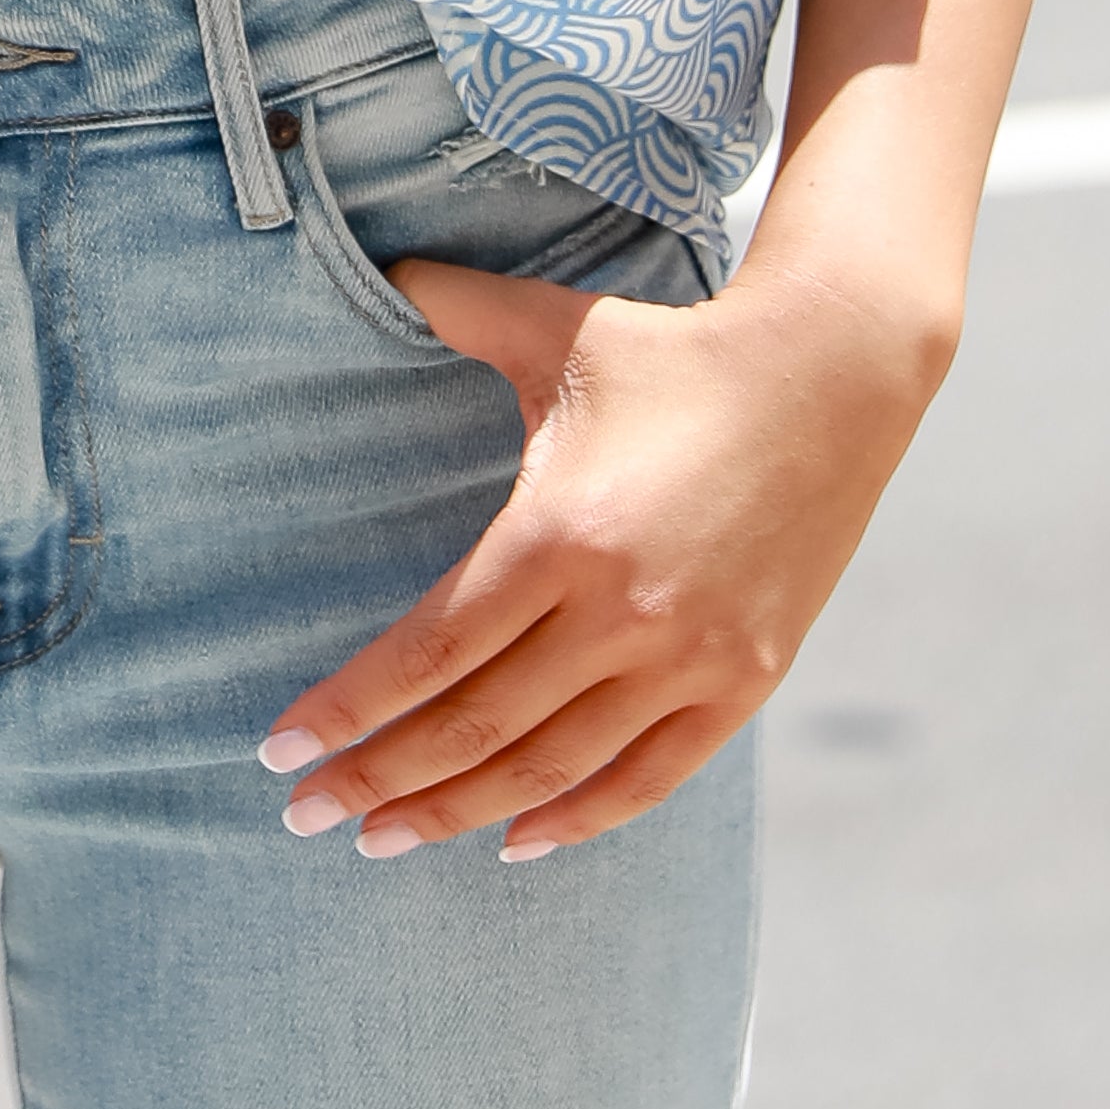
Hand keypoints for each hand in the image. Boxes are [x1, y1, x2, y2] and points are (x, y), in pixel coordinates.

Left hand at [258, 252, 940, 859]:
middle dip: (379, 780)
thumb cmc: (670, 348)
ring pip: (551, 768)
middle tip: (307, 815)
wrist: (828, 376)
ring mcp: (687, 657)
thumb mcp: (554, 325)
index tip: (281, 752)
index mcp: (558, 532)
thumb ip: (453, 305)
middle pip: (476, 726)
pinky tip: (515, 841)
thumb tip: (383, 268)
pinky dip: (578, 819)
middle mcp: (620, 611)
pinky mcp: (743, 681)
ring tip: (385, 841)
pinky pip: (647, 778)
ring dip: (460, 813)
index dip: (351, 708)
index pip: (431, 649)